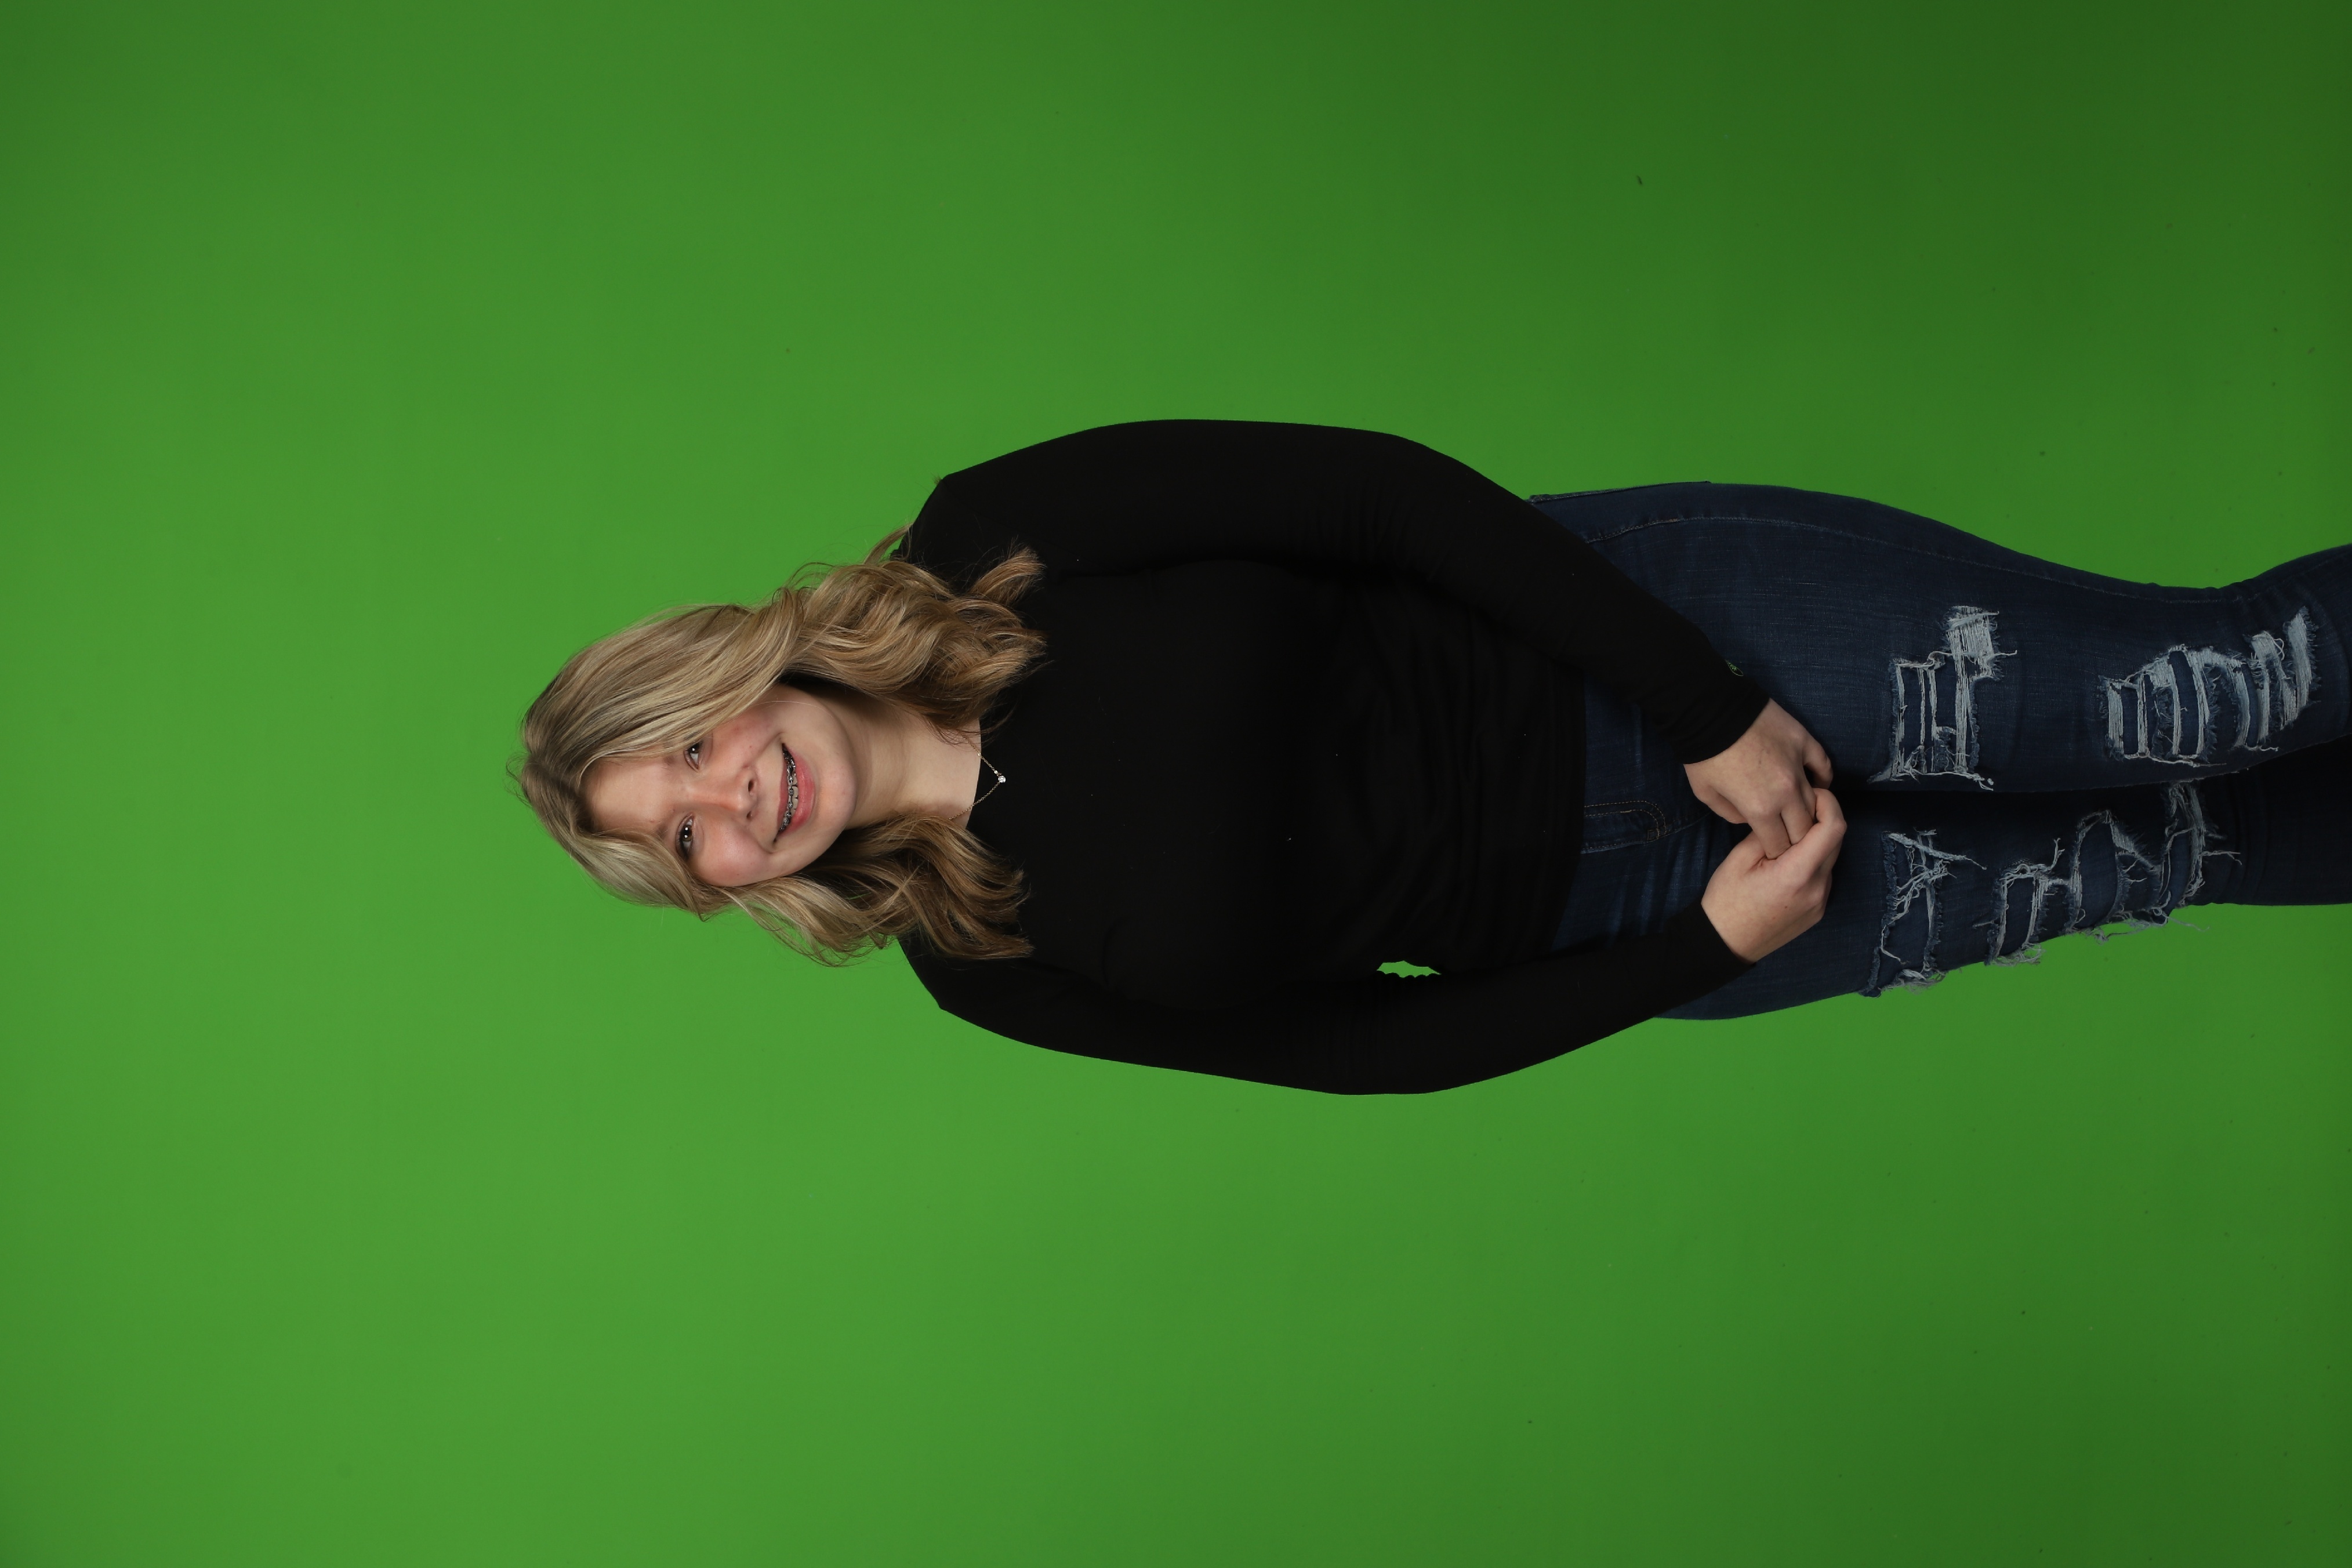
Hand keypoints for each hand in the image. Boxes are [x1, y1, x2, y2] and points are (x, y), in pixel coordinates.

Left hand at [1684, 700, 1833, 858]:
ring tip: (1801, 815)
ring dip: (1810, 811)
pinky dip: (1823, 779)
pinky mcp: (1804, 742)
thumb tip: (1751, 820)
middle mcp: (1785, 791)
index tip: (1773, 850)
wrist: (1708, 710)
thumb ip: (1731, 815)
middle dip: (1796, 837)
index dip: (1776, 851)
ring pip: (1817, 800)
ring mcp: (1799, 765)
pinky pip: (1824, 766)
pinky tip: (1818, 785)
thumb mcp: (1706, 794)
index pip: (1780, 844)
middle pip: (1805, 827)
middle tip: (1789, 836)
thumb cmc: (1703, 755)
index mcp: (1760, 809)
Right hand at [1700, 788, 1845, 961]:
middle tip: (1793, 810)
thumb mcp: (1739, 858)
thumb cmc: (1725, 901)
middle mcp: (1817, 889)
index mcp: (1796, 874)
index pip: (1834, 828)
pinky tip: (1786, 863)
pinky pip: (1824, 875)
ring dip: (1816, 841)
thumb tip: (1788, 814)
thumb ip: (1770, 832)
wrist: (1725, 945)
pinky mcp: (1818, 910)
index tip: (1809, 794)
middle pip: (1836, 840)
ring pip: (1831, 857)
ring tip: (1785, 839)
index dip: (1827, 803)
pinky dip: (1812, 860)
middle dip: (1821, 818)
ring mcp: (1821, 902)